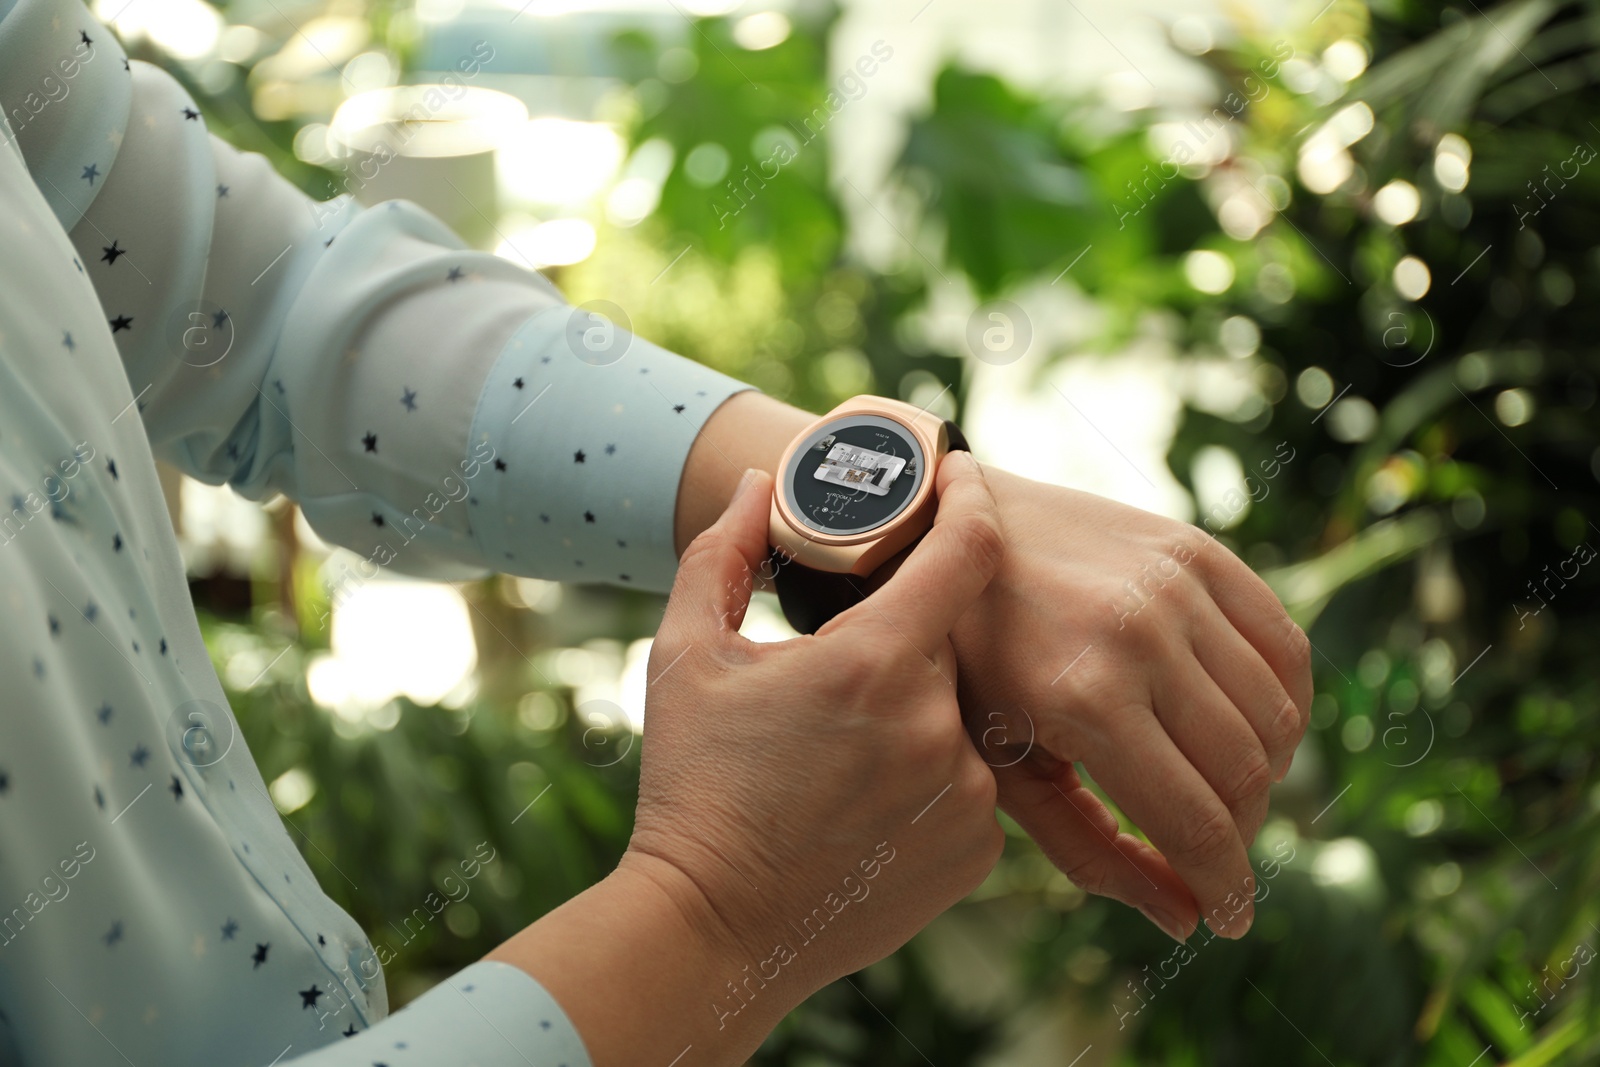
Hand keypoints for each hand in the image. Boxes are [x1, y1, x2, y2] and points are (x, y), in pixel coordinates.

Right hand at [493, 452, 1006, 1066]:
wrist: (711, 928)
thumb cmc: (692, 785)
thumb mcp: (685, 655)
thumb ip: (722, 553)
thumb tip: (757, 483)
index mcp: (875, 663)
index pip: (965, 550)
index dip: (970, 499)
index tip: (962, 476)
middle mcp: (940, 727)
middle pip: (949, 642)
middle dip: (900, 641)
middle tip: (839, 672)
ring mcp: (969, 796)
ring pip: (963, 713)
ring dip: (916, 710)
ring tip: (839, 754)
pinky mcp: (978, 851)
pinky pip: (972, 780)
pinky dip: (932, 774)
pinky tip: (864, 801)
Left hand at [931, 468, 1311, 940]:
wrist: (946, 532)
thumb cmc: (964, 664)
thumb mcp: (1002, 764)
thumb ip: (1090, 848)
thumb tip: (1183, 919)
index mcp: (1083, 698)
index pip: (1195, 821)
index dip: (1225, 886)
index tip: (1231, 920)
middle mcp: (1141, 636)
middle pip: (1246, 772)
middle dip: (1241, 835)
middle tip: (1215, 855)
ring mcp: (1176, 586)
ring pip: (1276, 714)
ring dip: (1267, 774)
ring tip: (1226, 794)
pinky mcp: (1198, 550)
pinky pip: (1285, 643)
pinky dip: (1287, 700)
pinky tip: (1253, 728)